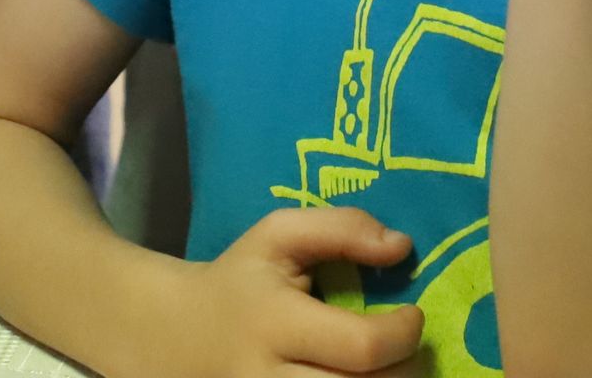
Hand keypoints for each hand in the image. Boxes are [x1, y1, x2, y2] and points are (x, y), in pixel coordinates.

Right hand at [163, 207, 424, 376]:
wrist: (179, 338)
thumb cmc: (240, 281)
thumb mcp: (278, 235)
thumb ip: (341, 228)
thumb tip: (402, 246)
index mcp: (275, 323)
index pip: (361, 346)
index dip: (403, 334)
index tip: (412, 314)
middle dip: (406, 372)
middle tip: (408, 350)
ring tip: (389, 368)